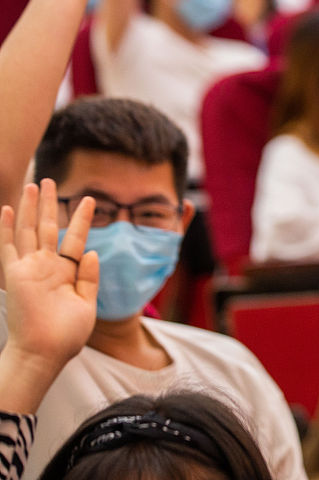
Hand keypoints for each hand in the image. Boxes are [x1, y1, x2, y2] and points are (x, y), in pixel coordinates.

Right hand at [0, 180, 98, 372]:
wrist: (46, 353)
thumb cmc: (67, 335)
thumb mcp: (88, 303)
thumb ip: (90, 277)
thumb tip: (93, 251)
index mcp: (67, 272)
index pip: (75, 238)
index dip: (81, 218)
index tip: (88, 199)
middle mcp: (46, 267)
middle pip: (48, 227)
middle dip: (50, 204)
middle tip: (50, 180)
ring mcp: (29, 269)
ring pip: (28, 231)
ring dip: (30, 208)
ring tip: (34, 184)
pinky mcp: (13, 276)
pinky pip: (7, 247)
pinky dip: (5, 228)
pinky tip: (6, 209)